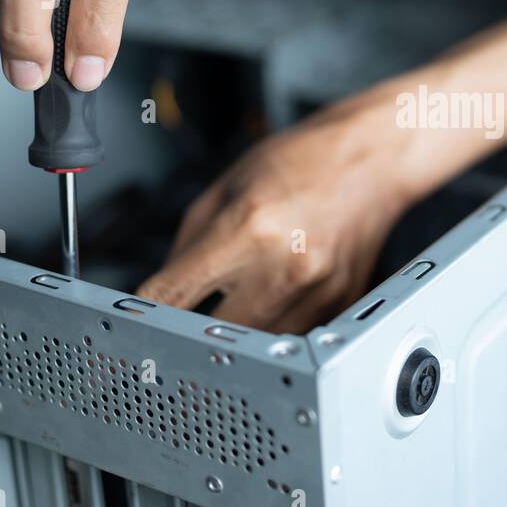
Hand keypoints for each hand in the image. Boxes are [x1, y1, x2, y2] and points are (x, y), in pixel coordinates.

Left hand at [137, 97, 412, 333]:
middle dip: (192, 330)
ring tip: (233, 306)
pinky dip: (272, 326)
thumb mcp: (227, 186)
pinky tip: (273, 298)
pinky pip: (290, 336)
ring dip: (233, 335)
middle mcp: (284, 266)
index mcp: (248, 228)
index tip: (134, 327)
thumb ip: (188, 243)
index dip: (146, 314)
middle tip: (183, 321)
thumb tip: (164, 291)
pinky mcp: (338, 304)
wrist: (372, 161)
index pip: (175, 293)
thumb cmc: (305, 162)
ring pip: (253, 345)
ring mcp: (316, 291)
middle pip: (214, 333)